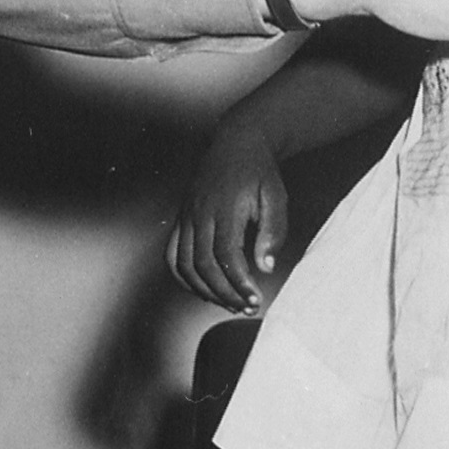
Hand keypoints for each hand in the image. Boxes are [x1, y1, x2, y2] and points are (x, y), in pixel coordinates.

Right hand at [172, 123, 290, 313]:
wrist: (236, 142)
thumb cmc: (259, 171)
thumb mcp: (276, 196)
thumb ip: (273, 231)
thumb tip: (265, 267)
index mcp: (224, 207)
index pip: (226, 255)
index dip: (238, 282)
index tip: (255, 299)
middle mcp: (199, 213)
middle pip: (202, 264)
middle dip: (224, 293)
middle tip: (246, 306)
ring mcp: (186, 216)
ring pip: (184, 263)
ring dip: (204, 290)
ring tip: (229, 303)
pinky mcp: (181, 219)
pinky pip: (173, 255)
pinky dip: (184, 277)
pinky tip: (205, 289)